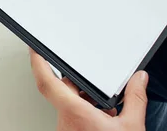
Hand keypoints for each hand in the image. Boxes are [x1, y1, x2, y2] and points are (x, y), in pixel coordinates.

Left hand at [30, 49, 147, 130]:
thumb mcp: (132, 126)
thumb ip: (134, 98)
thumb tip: (138, 80)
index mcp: (74, 113)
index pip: (46, 82)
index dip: (37, 62)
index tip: (34, 48)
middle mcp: (65, 121)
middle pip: (62, 91)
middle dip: (78, 83)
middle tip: (93, 79)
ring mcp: (65, 129)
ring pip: (67, 104)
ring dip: (83, 100)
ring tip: (104, 103)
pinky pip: (72, 116)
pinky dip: (85, 111)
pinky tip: (102, 116)